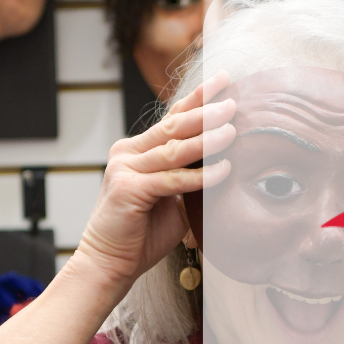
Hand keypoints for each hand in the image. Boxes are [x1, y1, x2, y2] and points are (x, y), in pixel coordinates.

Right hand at [76, 73, 235, 289]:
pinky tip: (225, 169)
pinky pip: (173, 179)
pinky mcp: (129, 189)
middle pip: (173, 126)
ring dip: (206, 138)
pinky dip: (201, 175)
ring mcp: (125, 169)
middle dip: (206, 111)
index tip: (224, 81)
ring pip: (174, 148)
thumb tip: (227, 161)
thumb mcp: (173, 196)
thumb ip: (191, 176)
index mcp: (138, 150)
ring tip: (232, 130)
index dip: (198, 99)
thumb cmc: (143, 231)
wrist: (110, 262)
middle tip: (233, 101)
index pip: (172, 118)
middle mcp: (128, 153)